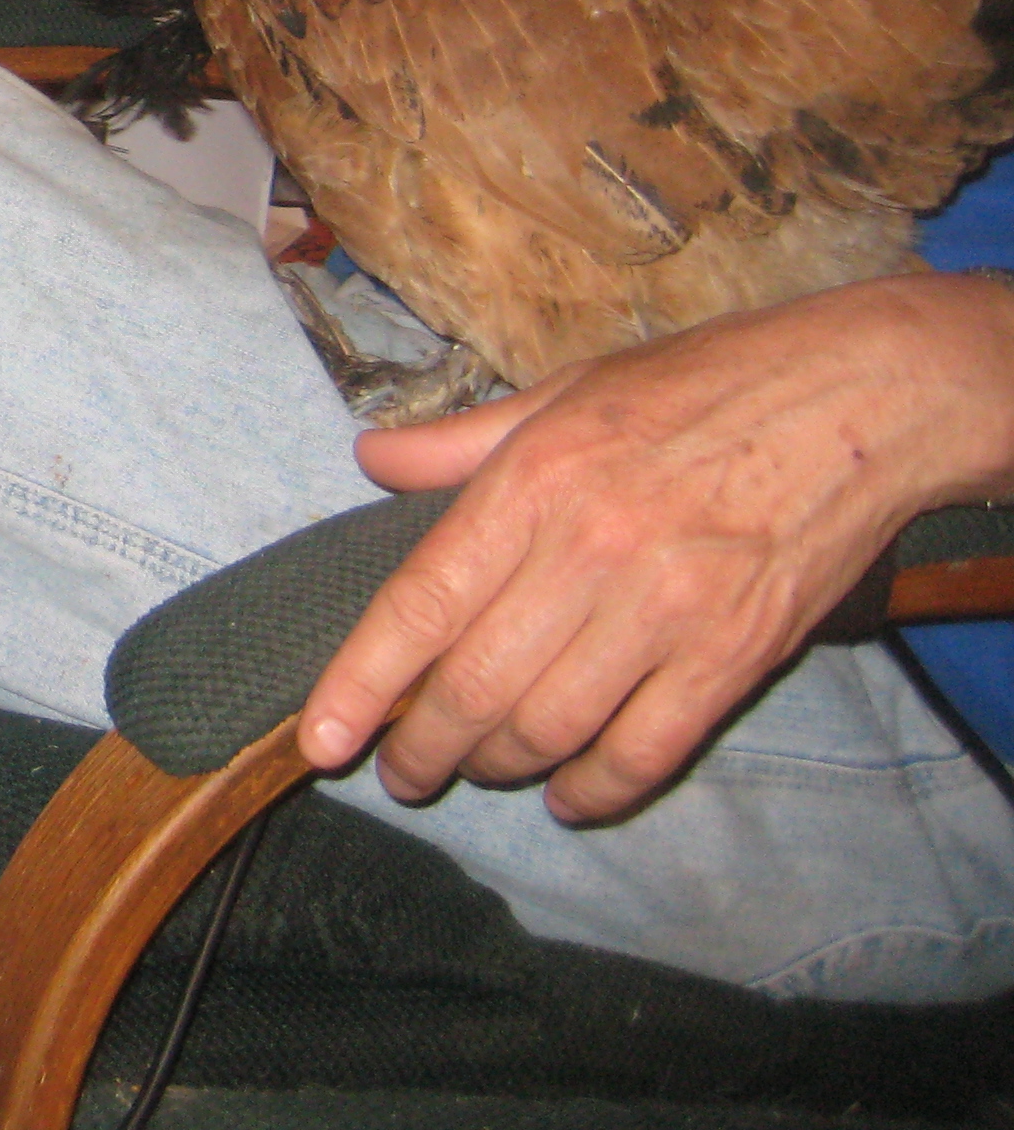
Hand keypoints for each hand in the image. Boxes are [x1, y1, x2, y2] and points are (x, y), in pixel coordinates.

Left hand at [298, 274, 1013, 824]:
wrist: (859, 398)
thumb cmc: (700, 385)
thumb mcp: (564, 389)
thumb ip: (461, 439)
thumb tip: (370, 459)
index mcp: (532, 482)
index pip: (420, 603)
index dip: (359, 682)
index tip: (321, 739)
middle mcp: (589, 551)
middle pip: (475, 684)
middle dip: (422, 745)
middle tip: (401, 770)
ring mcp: (667, 609)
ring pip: (550, 727)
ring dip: (498, 766)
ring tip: (474, 770)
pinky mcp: (736, 654)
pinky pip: (646, 749)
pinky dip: (597, 789)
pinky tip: (567, 795)